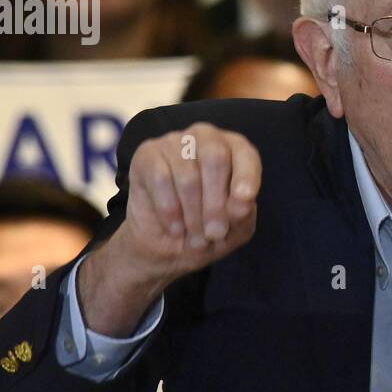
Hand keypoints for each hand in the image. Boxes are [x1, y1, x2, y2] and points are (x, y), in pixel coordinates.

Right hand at [79, 122, 260, 335]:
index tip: (241, 205)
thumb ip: (244, 213)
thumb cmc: (203, 235)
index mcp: (234, 153)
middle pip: (216, 156)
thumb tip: (240, 201)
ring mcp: (173, 144)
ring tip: (192, 235)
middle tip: (212, 233)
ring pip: (187, 168)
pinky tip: (171, 228)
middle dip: (215, 201)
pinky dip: (168, 208)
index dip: (246, 177)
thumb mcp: (234, 231)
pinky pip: (158, 175)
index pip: (245, 152)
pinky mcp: (145, 156)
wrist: (161, 253)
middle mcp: (205, 138)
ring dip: (192, 209)